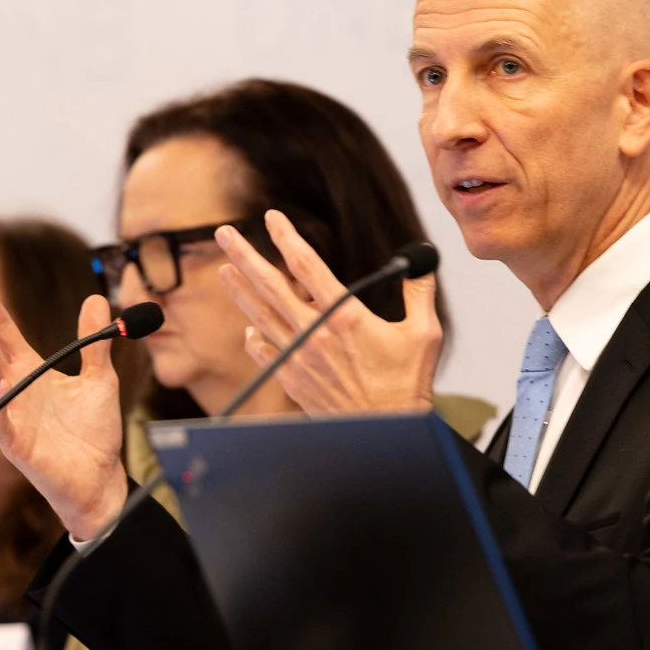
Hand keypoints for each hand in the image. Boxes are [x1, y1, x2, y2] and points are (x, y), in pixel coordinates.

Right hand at [0, 281, 125, 539]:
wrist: (102, 477)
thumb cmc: (94, 433)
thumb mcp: (100, 378)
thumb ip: (94, 341)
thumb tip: (95, 299)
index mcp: (31, 373)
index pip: (5, 334)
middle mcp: (16, 391)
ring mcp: (12, 417)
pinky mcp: (16, 445)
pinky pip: (0, 422)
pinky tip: (0, 382)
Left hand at [215, 210, 441, 414]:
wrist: (385, 432)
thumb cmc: (406, 386)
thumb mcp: (425, 334)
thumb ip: (419, 293)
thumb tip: (421, 263)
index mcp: (345, 317)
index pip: (308, 265)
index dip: (287, 237)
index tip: (272, 217)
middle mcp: (315, 334)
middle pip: (271, 286)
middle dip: (244, 256)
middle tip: (224, 233)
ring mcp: (299, 358)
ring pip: (260, 316)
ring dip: (240, 291)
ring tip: (224, 269)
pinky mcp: (293, 380)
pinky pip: (264, 352)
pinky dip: (255, 336)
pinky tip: (249, 327)